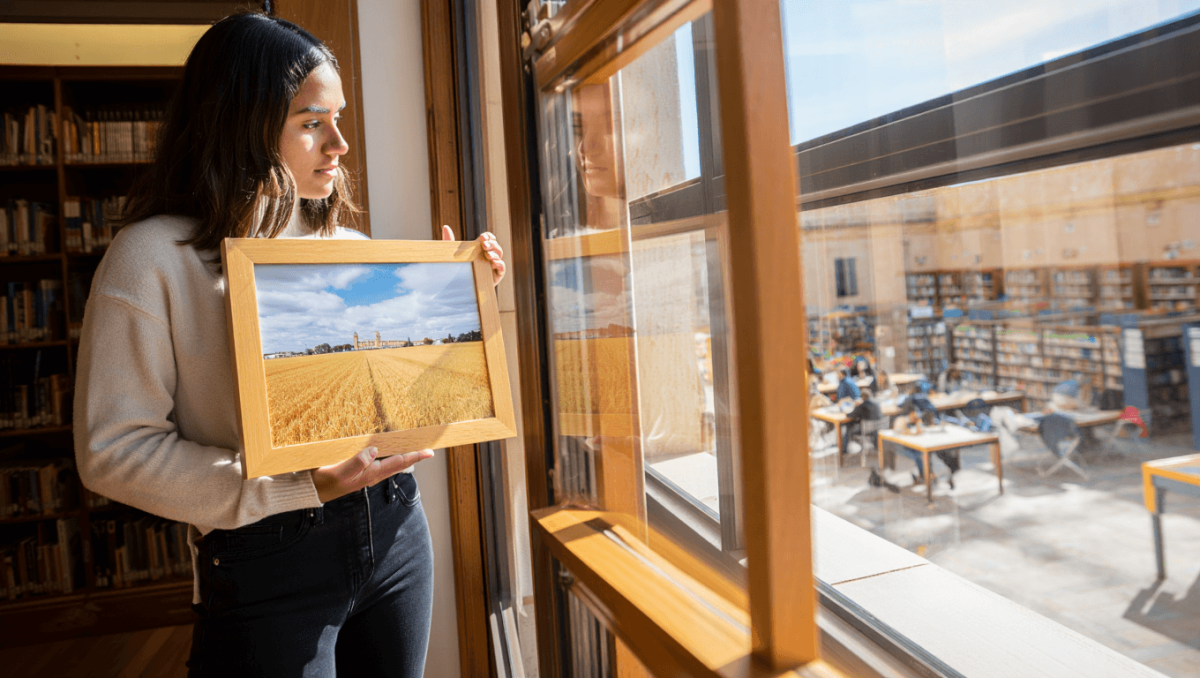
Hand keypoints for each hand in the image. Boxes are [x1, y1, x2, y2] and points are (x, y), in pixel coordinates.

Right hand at [311, 447, 433, 503]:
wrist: (309, 490)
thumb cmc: (323, 482)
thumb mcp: (339, 472)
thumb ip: (357, 462)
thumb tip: (375, 450)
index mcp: (370, 474)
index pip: (398, 463)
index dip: (414, 456)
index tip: (430, 452)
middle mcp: (371, 474)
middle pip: (398, 463)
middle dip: (412, 456)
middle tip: (426, 448)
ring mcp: (364, 473)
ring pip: (389, 462)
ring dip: (401, 455)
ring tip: (412, 447)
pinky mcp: (356, 470)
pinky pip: (378, 461)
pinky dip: (386, 453)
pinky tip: (385, 449)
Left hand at [442, 224, 505, 286]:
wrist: (459, 288)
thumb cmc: (458, 270)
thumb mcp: (453, 254)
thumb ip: (450, 240)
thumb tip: (445, 227)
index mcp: (481, 249)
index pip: (489, 239)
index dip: (488, 236)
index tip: (483, 237)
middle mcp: (489, 256)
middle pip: (495, 246)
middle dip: (491, 243)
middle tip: (484, 244)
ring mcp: (494, 266)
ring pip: (499, 255)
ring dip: (495, 252)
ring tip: (487, 254)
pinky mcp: (496, 276)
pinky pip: (502, 268)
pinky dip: (500, 264)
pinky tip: (493, 262)